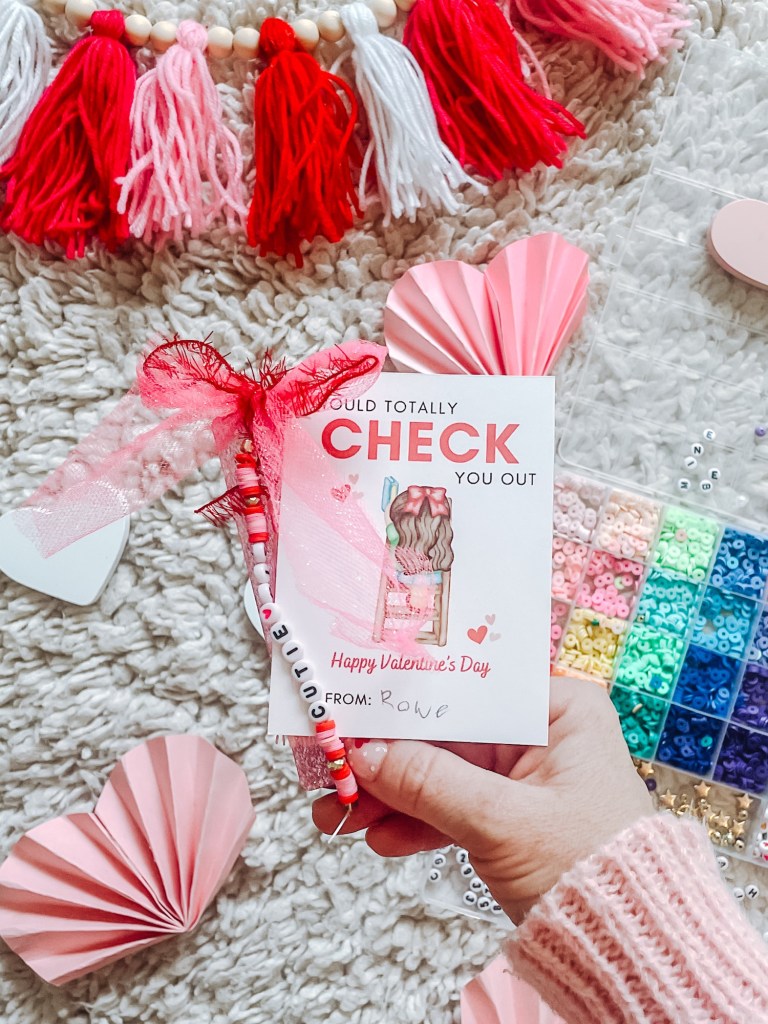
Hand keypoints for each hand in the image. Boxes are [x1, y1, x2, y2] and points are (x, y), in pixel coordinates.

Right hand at [313, 676, 653, 922]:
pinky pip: (453, 809)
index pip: (468, 692)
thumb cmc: (595, 871)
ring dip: (390, 797)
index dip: (406, 703)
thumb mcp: (503, 823)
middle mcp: (541, 734)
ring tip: (339, 815)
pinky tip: (379, 837)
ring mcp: (524, 777)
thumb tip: (365, 754)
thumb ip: (430, 782)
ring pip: (442, 774)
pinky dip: (416, 823)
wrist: (629, 948)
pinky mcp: (510, 817)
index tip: (354, 713)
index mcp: (558, 709)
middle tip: (333, 772)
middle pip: (446, 735)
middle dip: (387, 760)